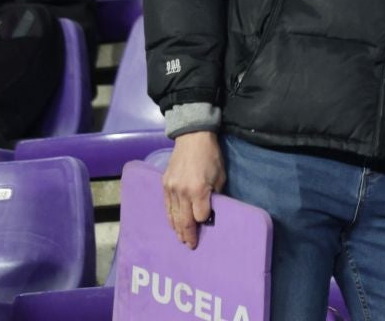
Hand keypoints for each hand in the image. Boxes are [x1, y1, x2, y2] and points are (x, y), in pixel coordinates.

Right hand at [163, 132, 224, 249]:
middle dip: (188, 235)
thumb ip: (216, 194)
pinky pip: (166, 208)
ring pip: (173, 217)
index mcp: (198, 190)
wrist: (192, 138)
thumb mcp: (220, 175)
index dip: (204, 222)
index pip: (200, 216)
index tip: (207, 226)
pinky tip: (173, 225)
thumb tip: (212, 210)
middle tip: (191, 246)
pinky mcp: (164, 186)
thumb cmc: (211, 156)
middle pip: (184, 221)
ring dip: (177, 230)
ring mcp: (171, 190)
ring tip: (182, 240)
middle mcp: (182, 193)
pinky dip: (170, 218)